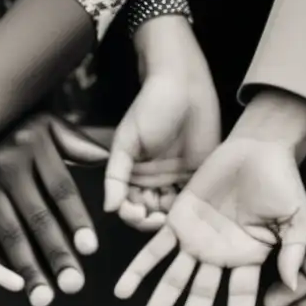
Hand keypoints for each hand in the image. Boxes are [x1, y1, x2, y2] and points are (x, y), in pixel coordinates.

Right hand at [0, 114, 108, 305]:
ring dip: (25, 269)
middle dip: (56, 255)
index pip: (61, 190)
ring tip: (43, 297)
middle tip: (72, 286)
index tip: (91, 250)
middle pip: (36, 218)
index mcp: (32, 146)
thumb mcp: (49, 124)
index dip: (76, 220)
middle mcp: (3, 165)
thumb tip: (112, 163)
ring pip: (7, 233)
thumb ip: (79, 145)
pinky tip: (7, 285)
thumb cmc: (19, 125)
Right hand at [106, 18, 220, 231]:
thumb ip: (115, 176)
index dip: (132, 215)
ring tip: (171, 216)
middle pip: (150, 212)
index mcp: (132, 175)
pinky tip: (188, 210)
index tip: (135, 215)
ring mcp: (175, 179)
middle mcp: (152, 181)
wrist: (183, 85)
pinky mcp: (197, 174)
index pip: (129, 206)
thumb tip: (109, 208)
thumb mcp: (125, 142)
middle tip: (155, 218)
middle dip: (150, 219)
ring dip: (169, 217)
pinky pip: (191, 198)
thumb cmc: (149, 108)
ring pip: (170, 210)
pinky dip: (188, 208)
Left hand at [115, 91, 305, 305]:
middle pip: (199, 301)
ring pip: (172, 283)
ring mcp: (196, 241)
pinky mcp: (177, 221)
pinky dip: (137, 271)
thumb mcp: (297, 217)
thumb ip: (294, 251)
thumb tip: (293, 285)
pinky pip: (153, 250)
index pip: (241, 300)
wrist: (257, 146)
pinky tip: (122, 292)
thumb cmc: (283, 180)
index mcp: (248, 259)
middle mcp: (219, 257)